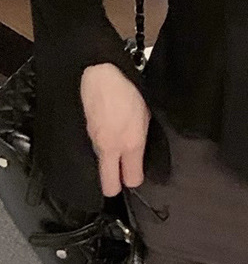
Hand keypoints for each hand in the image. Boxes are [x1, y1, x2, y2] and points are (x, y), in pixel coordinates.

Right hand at [80, 62, 150, 197]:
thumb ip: (142, 140)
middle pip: (109, 186)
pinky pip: (94, 153)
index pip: (132, 179)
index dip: (135, 179)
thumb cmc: (127, 92)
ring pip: (100, 168)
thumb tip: (141, 155)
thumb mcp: (146, 116)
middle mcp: (111, 149)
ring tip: (116, 154)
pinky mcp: (84, 137)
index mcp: (132, 143)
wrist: (100, 78)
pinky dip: (100, 151)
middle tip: (122, 178)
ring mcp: (95, 144)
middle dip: (116, 186)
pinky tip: (106, 139)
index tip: (137, 175)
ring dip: (108, 165)